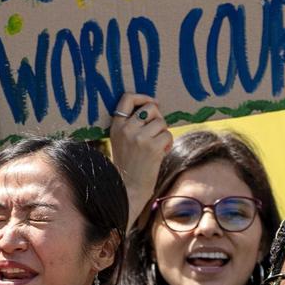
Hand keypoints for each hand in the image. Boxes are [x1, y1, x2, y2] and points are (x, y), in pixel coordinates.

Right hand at [109, 93, 171, 221]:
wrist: (128, 188)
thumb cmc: (129, 164)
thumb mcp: (122, 141)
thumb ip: (132, 124)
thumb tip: (154, 106)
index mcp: (116, 125)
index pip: (127, 98)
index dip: (143, 97)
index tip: (153, 103)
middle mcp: (126, 128)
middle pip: (151, 108)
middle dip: (158, 118)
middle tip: (156, 132)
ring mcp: (139, 137)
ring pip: (161, 122)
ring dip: (163, 134)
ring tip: (156, 146)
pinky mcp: (152, 147)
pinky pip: (168, 135)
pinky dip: (168, 144)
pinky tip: (160, 153)